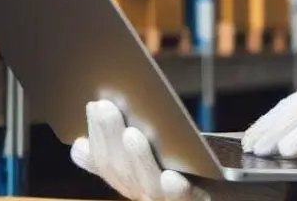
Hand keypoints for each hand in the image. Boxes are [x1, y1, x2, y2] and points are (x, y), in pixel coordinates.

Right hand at [70, 100, 207, 200]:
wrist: (214, 189)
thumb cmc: (180, 169)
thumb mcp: (146, 156)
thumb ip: (120, 147)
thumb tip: (82, 139)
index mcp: (127, 179)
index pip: (103, 160)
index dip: (96, 135)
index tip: (93, 105)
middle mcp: (140, 191)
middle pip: (121, 168)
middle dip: (109, 136)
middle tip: (104, 107)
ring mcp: (164, 199)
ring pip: (147, 183)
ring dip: (138, 159)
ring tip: (131, 134)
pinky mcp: (192, 200)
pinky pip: (182, 197)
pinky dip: (174, 189)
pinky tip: (171, 177)